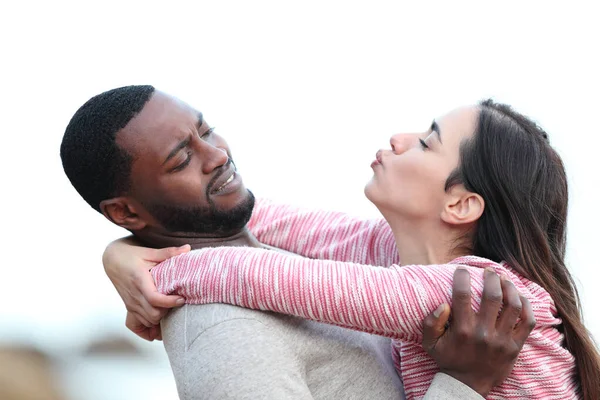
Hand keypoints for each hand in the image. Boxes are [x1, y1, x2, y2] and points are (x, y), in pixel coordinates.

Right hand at [102, 236, 189, 339]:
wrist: (112, 260)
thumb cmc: (130, 255)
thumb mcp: (149, 252)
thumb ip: (168, 252)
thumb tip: (187, 248)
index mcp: (140, 281)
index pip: (155, 299)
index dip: (170, 302)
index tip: (181, 298)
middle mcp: (134, 296)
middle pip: (153, 315)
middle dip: (168, 311)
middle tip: (177, 302)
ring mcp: (130, 304)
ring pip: (148, 321)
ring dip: (161, 318)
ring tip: (171, 308)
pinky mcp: (129, 308)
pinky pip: (140, 323)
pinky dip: (152, 324)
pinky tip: (161, 316)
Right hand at [421, 267, 535, 396]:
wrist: (468, 385)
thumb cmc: (448, 360)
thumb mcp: (430, 344)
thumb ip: (431, 323)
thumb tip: (443, 304)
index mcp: (462, 330)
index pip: (462, 295)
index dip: (462, 277)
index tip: (462, 269)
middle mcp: (483, 333)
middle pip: (492, 296)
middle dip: (491, 277)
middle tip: (488, 270)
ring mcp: (502, 340)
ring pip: (512, 305)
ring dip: (509, 287)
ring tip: (504, 279)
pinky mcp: (515, 346)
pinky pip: (527, 321)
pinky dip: (526, 306)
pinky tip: (519, 296)